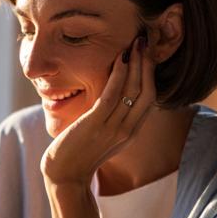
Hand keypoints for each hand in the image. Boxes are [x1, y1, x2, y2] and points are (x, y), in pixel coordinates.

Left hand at [41, 34, 156, 184]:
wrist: (65, 176)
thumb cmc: (79, 154)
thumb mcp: (103, 136)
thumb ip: (112, 118)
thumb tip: (112, 97)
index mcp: (131, 131)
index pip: (150, 98)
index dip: (151, 74)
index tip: (148, 54)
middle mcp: (128, 129)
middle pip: (147, 90)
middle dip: (147, 63)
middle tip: (144, 41)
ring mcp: (113, 128)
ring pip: (133, 90)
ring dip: (135, 63)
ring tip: (135, 43)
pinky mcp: (96, 124)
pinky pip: (112, 95)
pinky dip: (118, 75)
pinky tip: (119, 59)